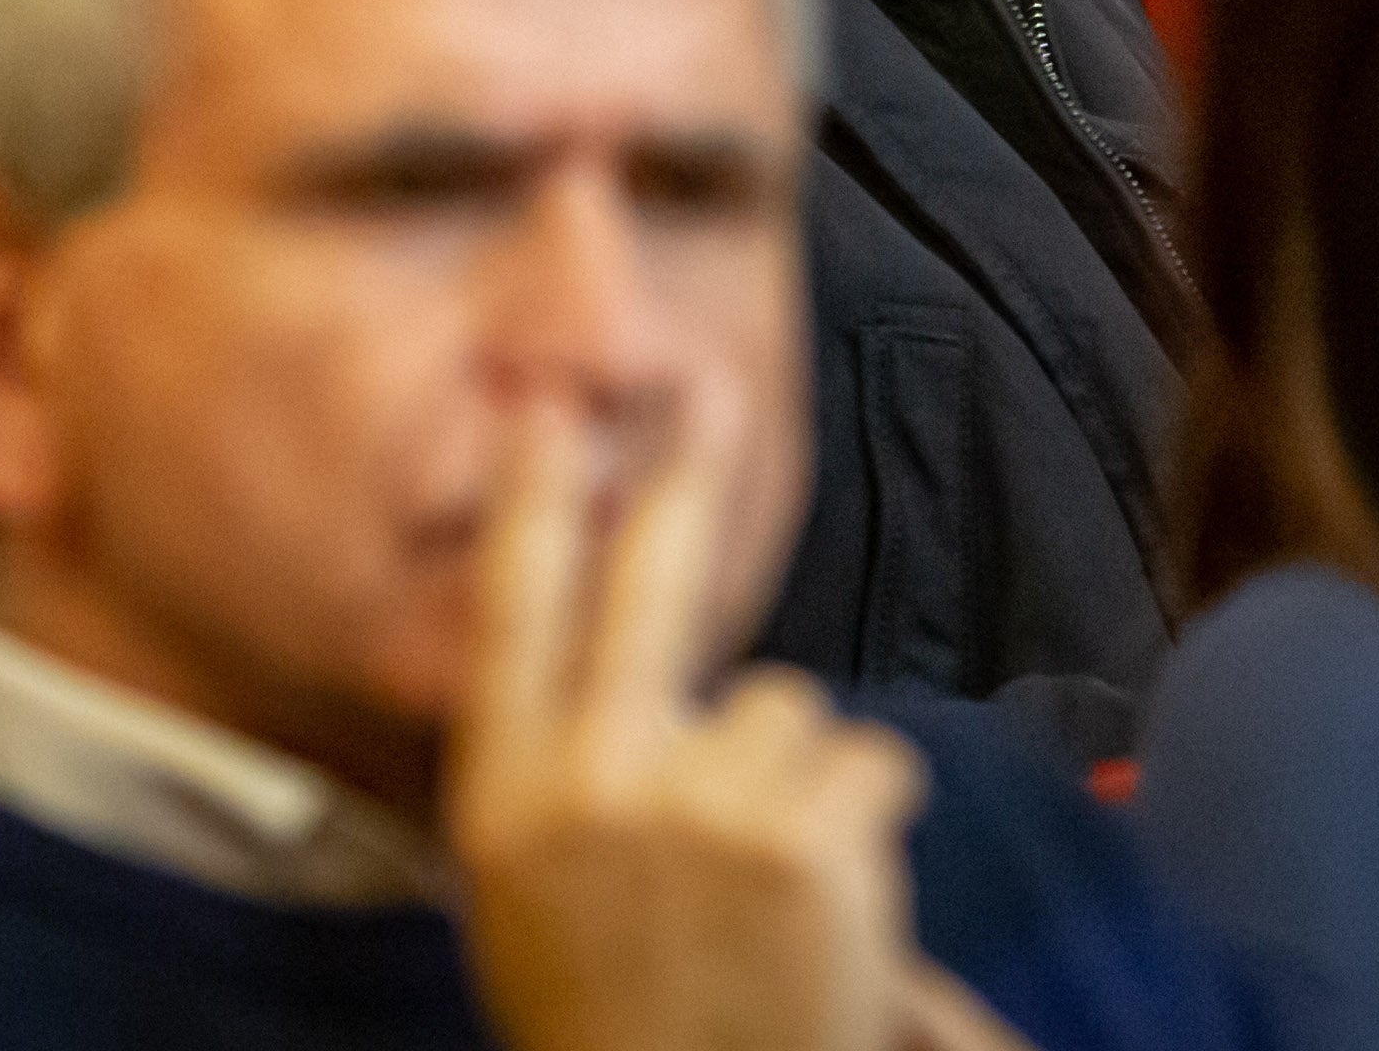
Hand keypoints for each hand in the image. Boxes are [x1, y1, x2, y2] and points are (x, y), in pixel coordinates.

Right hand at [452, 395, 933, 1050]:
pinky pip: (868, 761)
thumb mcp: (531, 900)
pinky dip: (868, 821)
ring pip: (786, 705)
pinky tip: (832, 901)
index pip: (515, 615)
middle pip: (648, 579)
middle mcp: (594, 779)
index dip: (534, 500)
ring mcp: (700, 797)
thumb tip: (600, 661)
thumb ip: (557, 779)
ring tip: (769, 884)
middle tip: (710, 389)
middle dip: (682, 470)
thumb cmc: (619, 1020)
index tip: (550, 407)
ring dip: (796, 775)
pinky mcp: (804, 826)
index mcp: (510, 799)